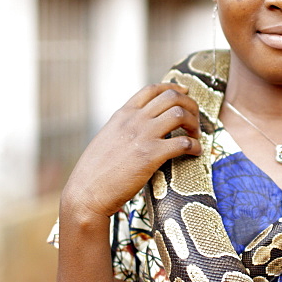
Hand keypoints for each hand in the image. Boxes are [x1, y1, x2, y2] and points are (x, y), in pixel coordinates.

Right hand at [62, 83, 201, 221]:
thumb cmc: (95, 172)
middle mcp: (133, 121)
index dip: (173, 88)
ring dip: (193, 123)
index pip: (152, 90)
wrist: (86, 193)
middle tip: (194, 120)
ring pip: (179, 114)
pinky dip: (195, 145)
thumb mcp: (107, 139)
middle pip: (171, 98)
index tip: (185, 93)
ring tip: (195, 136)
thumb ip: (123, 129)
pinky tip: (196, 152)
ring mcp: (142, 136)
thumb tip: (138, 128)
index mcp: (122, 115)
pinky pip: (183, 142)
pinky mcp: (150, 155)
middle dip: (189, 105)